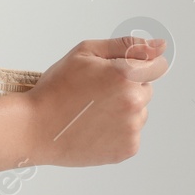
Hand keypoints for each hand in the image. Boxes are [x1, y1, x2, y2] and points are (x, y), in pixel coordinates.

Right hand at [23, 37, 166, 166]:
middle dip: (126, 88)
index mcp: (126, 75)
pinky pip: (131, 134)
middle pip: (146, 89)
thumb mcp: (86, 52)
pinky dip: (117, 131)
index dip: (132, 68)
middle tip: (94, 93)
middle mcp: (134, 102)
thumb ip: (126, 45)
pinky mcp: (127, 149)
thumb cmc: (56, 88)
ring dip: (123, 110)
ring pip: (139, 113)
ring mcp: (132, 128)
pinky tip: (94, 127)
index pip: (155, 65)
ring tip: (92, 112)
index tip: (115, 76)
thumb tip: (159, 45)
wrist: (35, 127)